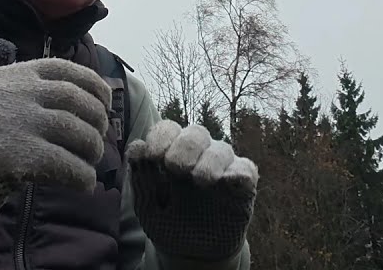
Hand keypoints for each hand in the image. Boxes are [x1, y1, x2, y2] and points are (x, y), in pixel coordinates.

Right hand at [0, 58, 110, 232]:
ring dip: (92, 149)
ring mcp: (8, 123)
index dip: (93, 84)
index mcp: (6, 76)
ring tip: (90, 163)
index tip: (106, 103)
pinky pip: (63, 164)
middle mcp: (7, 93)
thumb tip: (92, 100)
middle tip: (100, 139)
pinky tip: (83, 183)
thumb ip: (32, 95)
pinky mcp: (9, 158)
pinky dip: (81, 176)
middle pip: (74, 98)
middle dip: (97, 120)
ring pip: (74, 130)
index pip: (62, 68)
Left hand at [127, 120, 257, 260]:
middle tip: (175, 167)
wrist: (192, 252)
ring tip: (200, 180)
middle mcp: (199, 154)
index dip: (161, 137)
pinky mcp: (243, 186)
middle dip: (185, 146)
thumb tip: (136, 147)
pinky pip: (246, 171)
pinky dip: (238, 173)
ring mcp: (222, 168)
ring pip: (222, 149)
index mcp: (172, 152)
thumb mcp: (148, 205)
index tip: (152, 155)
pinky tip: (227, 181)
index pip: (169, 130)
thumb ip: (141, 178)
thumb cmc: (168, 221)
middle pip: (197, 133)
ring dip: (210, 161)